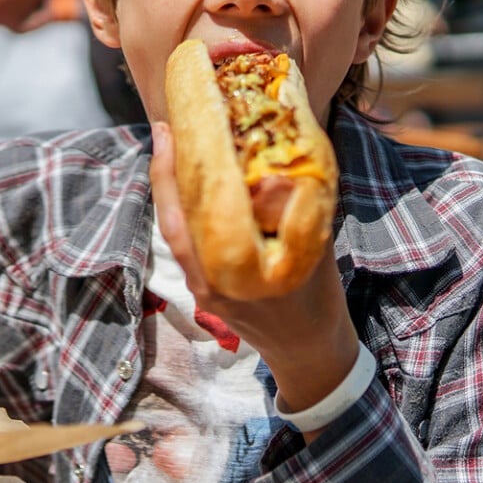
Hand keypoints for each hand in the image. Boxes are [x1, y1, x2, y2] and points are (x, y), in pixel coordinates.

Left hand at [149, 122, 359, 439]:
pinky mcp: (206, 292)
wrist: (310, 352)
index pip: (187, 218)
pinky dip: (188, 213)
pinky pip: (189, 245)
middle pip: (172, 222)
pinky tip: (195, 187)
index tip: (167, 132)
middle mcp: (208, 283)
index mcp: (234, 273)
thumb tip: (272, 161)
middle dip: (164, 174)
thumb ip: (289, 211)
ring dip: (173, 191)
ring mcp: (203, 290)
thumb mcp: (312, 250)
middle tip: (167, 130)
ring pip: (177, 233)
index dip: (170, 173)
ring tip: (177, 149)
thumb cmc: (318, 301)